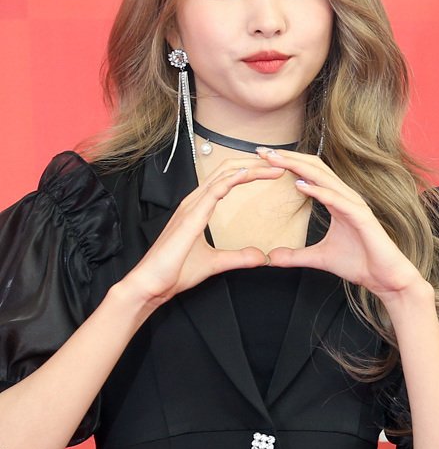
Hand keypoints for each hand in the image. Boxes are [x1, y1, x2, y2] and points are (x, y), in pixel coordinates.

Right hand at [123, 158, 285, 307]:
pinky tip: (247, 174)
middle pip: (226, 171)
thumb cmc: (174, 272)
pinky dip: (232, 180)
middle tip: (278, 163)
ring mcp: (191, 207)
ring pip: (222, 176)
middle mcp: (193, 202)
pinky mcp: (191, 217)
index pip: (226, 180)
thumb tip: (261, 256)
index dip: (248, 172)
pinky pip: (214, 191)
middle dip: (253, 164)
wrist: (151, 284)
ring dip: (249, 168)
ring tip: (272, 166)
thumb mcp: (216, 263)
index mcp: (197, 208)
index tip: (270, 172)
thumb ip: (238, 257)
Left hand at [257, 148, 422, 300]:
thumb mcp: (318, 258)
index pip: (309, 174)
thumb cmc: (359, 263)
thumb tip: (272, 258)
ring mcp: (354, 204)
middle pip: (314, 168)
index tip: (263, 159)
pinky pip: (336, 200)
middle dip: (288, 158)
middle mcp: (345, 197)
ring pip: (324, 178)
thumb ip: (295, 256)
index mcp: (336, 200)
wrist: (385, 278)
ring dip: (298, 167)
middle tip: (262, 152)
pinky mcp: (361, 217)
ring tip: (276, 161)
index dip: (287, 164)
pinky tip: (300, 185)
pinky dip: (318, 191)